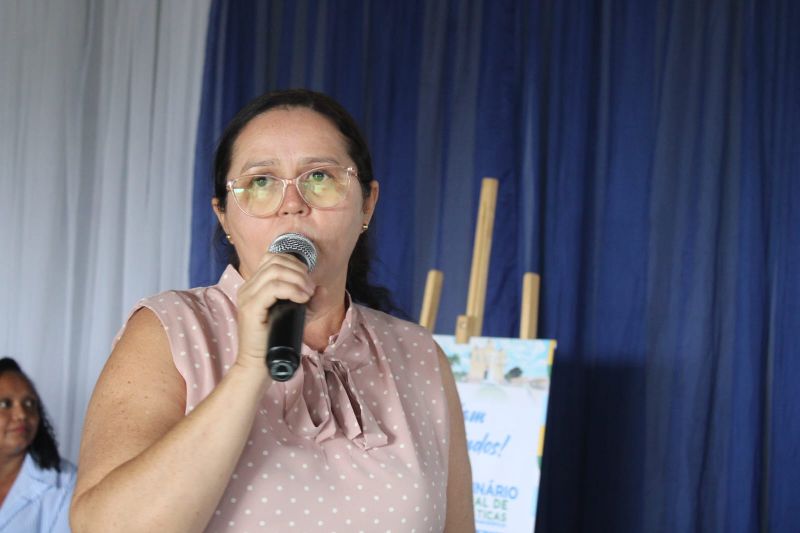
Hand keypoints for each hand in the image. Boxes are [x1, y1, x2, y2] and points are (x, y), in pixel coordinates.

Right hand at [234, 253, 315, 368]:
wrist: (258, 365)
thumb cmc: (276, 340)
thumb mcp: (298, 315)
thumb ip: (310, 301)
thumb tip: (322, 288)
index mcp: (254, 286)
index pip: (272, 258)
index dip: (294, 263)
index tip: (308, 281)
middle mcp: (248, 288)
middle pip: (275, 261)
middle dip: (299, 271)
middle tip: (310, 289)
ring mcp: (247, 297)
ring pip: (274, 271)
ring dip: (298, 279)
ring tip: (307, 294)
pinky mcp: (250, 308)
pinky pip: (272, 288)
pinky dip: (292, 290)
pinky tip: (302, 299)